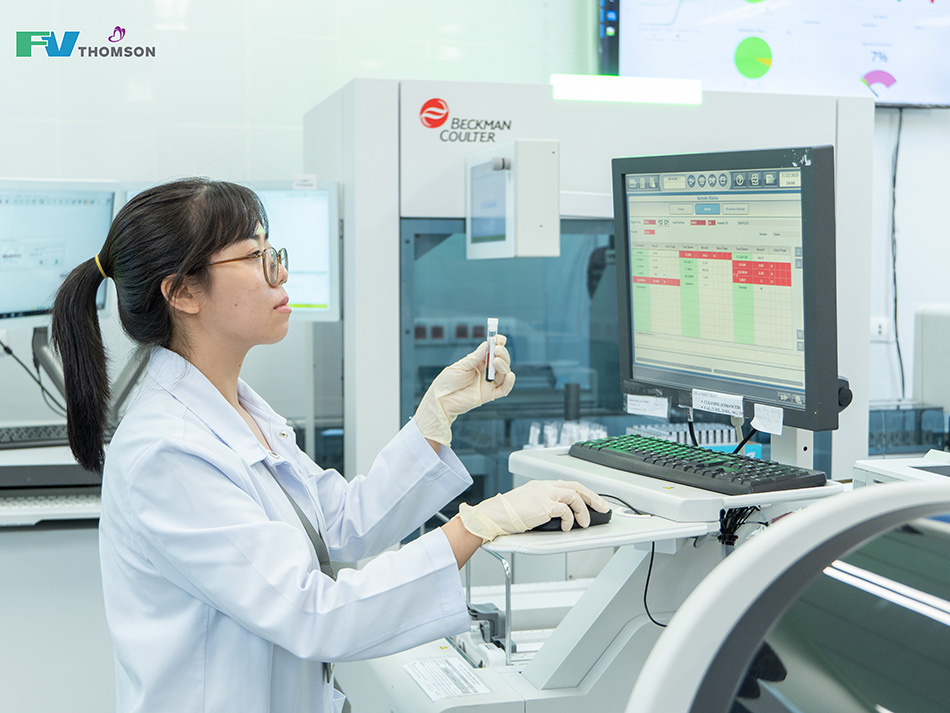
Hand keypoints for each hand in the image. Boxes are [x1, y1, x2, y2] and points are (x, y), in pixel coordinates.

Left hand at [413, 335, 515, 446]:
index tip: (500, 338)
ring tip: (496, 361)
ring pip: (504, 373)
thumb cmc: (448, 381)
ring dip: (504, 365)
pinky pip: (504, 389)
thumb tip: (486, 345)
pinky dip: (510, 382)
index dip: (498, 344)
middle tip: (497, 350)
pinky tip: (510, 375)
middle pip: (501, 361)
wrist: (442, 399)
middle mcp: (486, 372)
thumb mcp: (461, 366)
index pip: (492, 351)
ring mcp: (489, 383)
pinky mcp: (490, 394)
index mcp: (479, 362)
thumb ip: (475, 357)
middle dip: (502, 354)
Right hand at [458, 480, 610, 542]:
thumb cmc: (506, 513)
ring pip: (575, 496)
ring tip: (584, 523)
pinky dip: (570, 520)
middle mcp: (545, 487)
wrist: (494, 514)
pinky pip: (566, 511)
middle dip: (593, 497)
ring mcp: (545, 495)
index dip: (583, 492)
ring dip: (584, 511)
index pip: (568, 484)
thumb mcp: (527, 503)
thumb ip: (542, 504)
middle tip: (603, 507)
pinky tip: (567, 527)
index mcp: (541, 485)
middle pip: (577, 486)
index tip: (592, 500)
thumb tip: (558, 514)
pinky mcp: (545, 506)